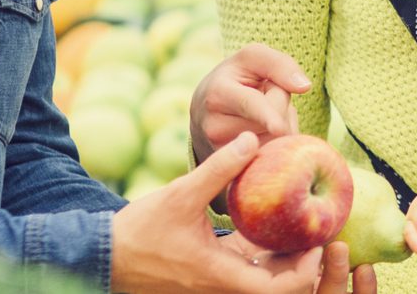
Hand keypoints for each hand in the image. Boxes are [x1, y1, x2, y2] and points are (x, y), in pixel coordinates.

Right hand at [111, 131, 371, 292]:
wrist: (101, 255)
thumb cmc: (138, 231)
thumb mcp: (181, 194)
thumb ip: (219, 168)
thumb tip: (252, 138)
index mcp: (219, 276)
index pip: (276, 290)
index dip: (303, 272)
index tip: (316, 244)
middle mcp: (221, 286)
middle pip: (275, 287)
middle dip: (300, 264)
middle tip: (316, 231)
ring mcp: (214, 282)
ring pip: (260, 278)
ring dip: (281, 257)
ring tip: (300, 223)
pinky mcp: (207, 273)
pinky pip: (243, 268)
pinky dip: (260, 251)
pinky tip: (268, 221)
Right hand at [190, 43, 312, 161]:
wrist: (204, 114)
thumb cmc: (235, 80)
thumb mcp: (252, 60)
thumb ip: (279, 64)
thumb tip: (303, 86)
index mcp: (217, 93)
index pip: (250, 104)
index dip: (268, 115)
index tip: (279, 127)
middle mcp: (214, 127)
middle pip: (274, 123)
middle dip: (282, 108)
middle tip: (263, 99)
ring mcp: (222, 154)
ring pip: (275, 143)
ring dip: (281, 129)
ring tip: (258, 119)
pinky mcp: (231, 173)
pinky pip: (271, 163)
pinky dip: (276, 148)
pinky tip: (259, 137)